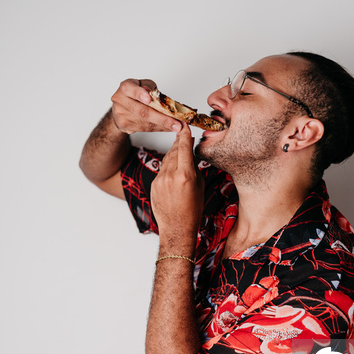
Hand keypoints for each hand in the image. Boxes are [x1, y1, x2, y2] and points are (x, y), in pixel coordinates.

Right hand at [111, 79, 182, 133]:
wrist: (120, 107)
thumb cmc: (134, 93)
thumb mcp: (142, 84)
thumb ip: (150, 88)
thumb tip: (160, 99)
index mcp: (125, 88)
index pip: (130, 89)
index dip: (140, 94)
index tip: (149, 99)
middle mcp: (120, 101)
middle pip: (142, 111)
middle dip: (162, 118)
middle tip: (176, 123)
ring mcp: (121, 115)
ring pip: (145, 123)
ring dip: (163, 126)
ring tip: (177, 126)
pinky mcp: (124, 126)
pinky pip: (144, 129)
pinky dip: (158, 128)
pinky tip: (168, 128)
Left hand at [150, 124, 203, 251]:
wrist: (176, 228)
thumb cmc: (192, 210)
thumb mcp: (199, 186)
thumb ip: (193, 168)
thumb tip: (190, 155)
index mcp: (185, 175)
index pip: (183, 148)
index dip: (184, 135)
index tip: (184, 125)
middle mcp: (170, 176)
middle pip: (174, 151)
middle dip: (179, 143)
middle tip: (183, 135)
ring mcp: (160, 180)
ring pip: (167, 159)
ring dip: (173, 153)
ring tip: (179, 149)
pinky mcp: (154, 184)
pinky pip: (162, 170)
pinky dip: (168, 166)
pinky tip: (173, 168)